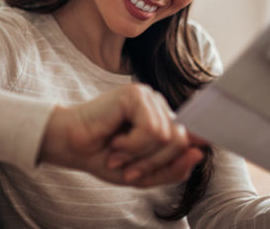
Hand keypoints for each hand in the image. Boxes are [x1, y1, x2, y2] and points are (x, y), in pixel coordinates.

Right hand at [38, 83, 204, 186]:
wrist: (70, 147)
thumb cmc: (102, 157)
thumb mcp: (143, 174)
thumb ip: (173, 169)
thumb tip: (199, 153)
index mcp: (163, 121)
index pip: (191, 138)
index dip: (189, 151)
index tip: (180, 157)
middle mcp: (159, 107)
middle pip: (180, 141)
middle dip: (154, 163)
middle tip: (128, 170)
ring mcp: (147, 98)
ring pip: (166, 137)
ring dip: (139, 155)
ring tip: (117, 155)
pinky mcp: (134, 94)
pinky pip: (151, 129)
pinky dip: (132, 144)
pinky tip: (115, 141)